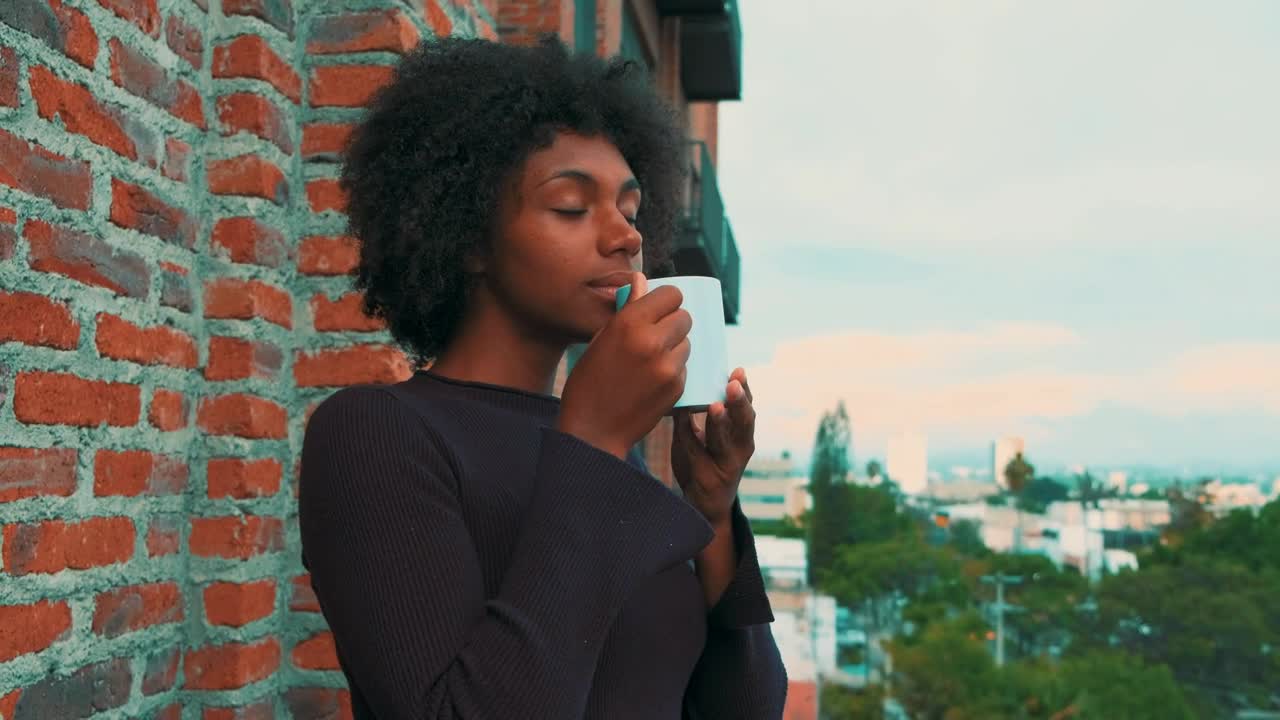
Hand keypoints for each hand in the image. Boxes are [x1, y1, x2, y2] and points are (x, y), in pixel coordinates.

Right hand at [558, 272, 691, 458]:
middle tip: (656, 334)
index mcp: (630, 323)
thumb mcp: (600, 339)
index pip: (671, 294)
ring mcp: (668, 366)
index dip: (665, 300)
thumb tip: (642, 279)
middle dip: (673, 322)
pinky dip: (673, 369)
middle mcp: (653, 341)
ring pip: (687, 342)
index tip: (658, 308)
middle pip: (684, 316)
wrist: (593, 430)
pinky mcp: (677, 387)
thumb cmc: (589, 381)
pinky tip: (651, 380)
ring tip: (650, 360)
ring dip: (674, 346)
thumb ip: (627, 309)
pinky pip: (684, 366)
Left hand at [671, 368, 755, 527]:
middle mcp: (740, 449)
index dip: (745, 391)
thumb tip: (687, 381)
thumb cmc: (706, 462)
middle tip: (733, 384)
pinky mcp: (707, 476)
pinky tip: (681, 420)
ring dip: (719, 423)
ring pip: (723, 441)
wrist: (705, 506)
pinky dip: (688, 435)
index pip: (747, 409)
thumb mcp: (710, 437)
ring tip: (715, 406)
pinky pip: (695, 451)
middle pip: (745, 423)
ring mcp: (725, 465)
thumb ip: (703, 416)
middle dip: (740, 403)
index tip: (738, 371)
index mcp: (743, 435)